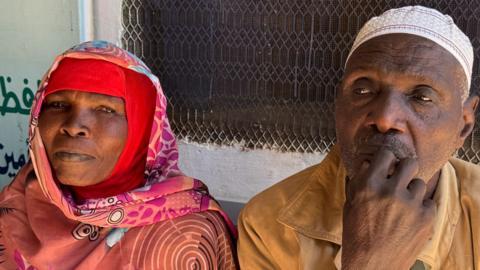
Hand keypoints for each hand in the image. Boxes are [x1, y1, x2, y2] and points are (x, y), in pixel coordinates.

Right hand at [341, 147, 435, 269]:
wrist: (372, 266)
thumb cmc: (357, 236)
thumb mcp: (350, 206)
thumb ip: (359, 183)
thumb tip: (368, 164)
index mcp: (368, 185)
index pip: (385, 154)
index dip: (387, 157)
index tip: (389, 161)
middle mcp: (390, 190)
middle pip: (410, 163)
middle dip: (406, 169)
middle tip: (402, 177)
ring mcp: (410, 204)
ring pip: (420, 183)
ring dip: (413, 191)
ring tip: (404, 204)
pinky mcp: (425, 218)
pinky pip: (430, 203)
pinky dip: (422, 209)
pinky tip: (410, 218)